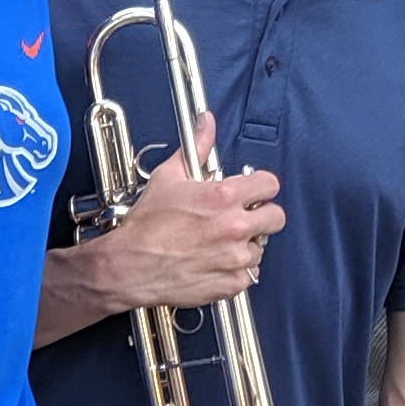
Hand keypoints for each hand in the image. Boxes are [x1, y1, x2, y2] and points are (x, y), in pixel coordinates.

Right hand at [101, 115, 284, 309]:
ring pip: (261, 248)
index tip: (252, 193)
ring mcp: (234, 257)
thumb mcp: (168, 177)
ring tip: (221, 244)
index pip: (270, 185)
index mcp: (224, 196)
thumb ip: (196, 147)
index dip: (261, 187)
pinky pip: (249, 275)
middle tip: (240, 219)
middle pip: (276, 217)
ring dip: (246, 245)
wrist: (129, 265)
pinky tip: (216, 263)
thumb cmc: (146, 224)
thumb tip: (206, 122)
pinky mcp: (230, 283)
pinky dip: (236, 271)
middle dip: (261, 216)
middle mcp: (235, 226)